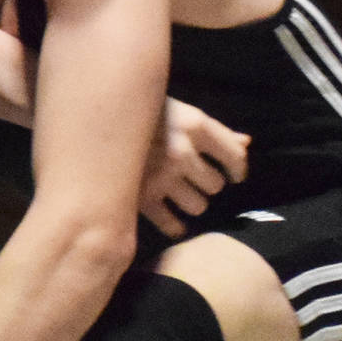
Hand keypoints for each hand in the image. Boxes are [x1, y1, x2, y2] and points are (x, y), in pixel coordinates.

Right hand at [140, 97, 248, 237]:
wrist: (95, 121)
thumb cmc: (142, 115)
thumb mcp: (180, 113)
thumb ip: (213, 130)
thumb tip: (246, 143)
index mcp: (194, 125)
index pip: (235, 155)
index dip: (238, 169)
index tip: (235, 175)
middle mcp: (182, 152)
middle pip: (216, 185)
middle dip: (207, 184)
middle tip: (194, 180)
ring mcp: (162, 177)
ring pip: (198, 206)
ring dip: (193, 202)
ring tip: (180, 196)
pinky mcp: (142, 198)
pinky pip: (171, 224)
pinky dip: (175, 227)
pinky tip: (174, 223)